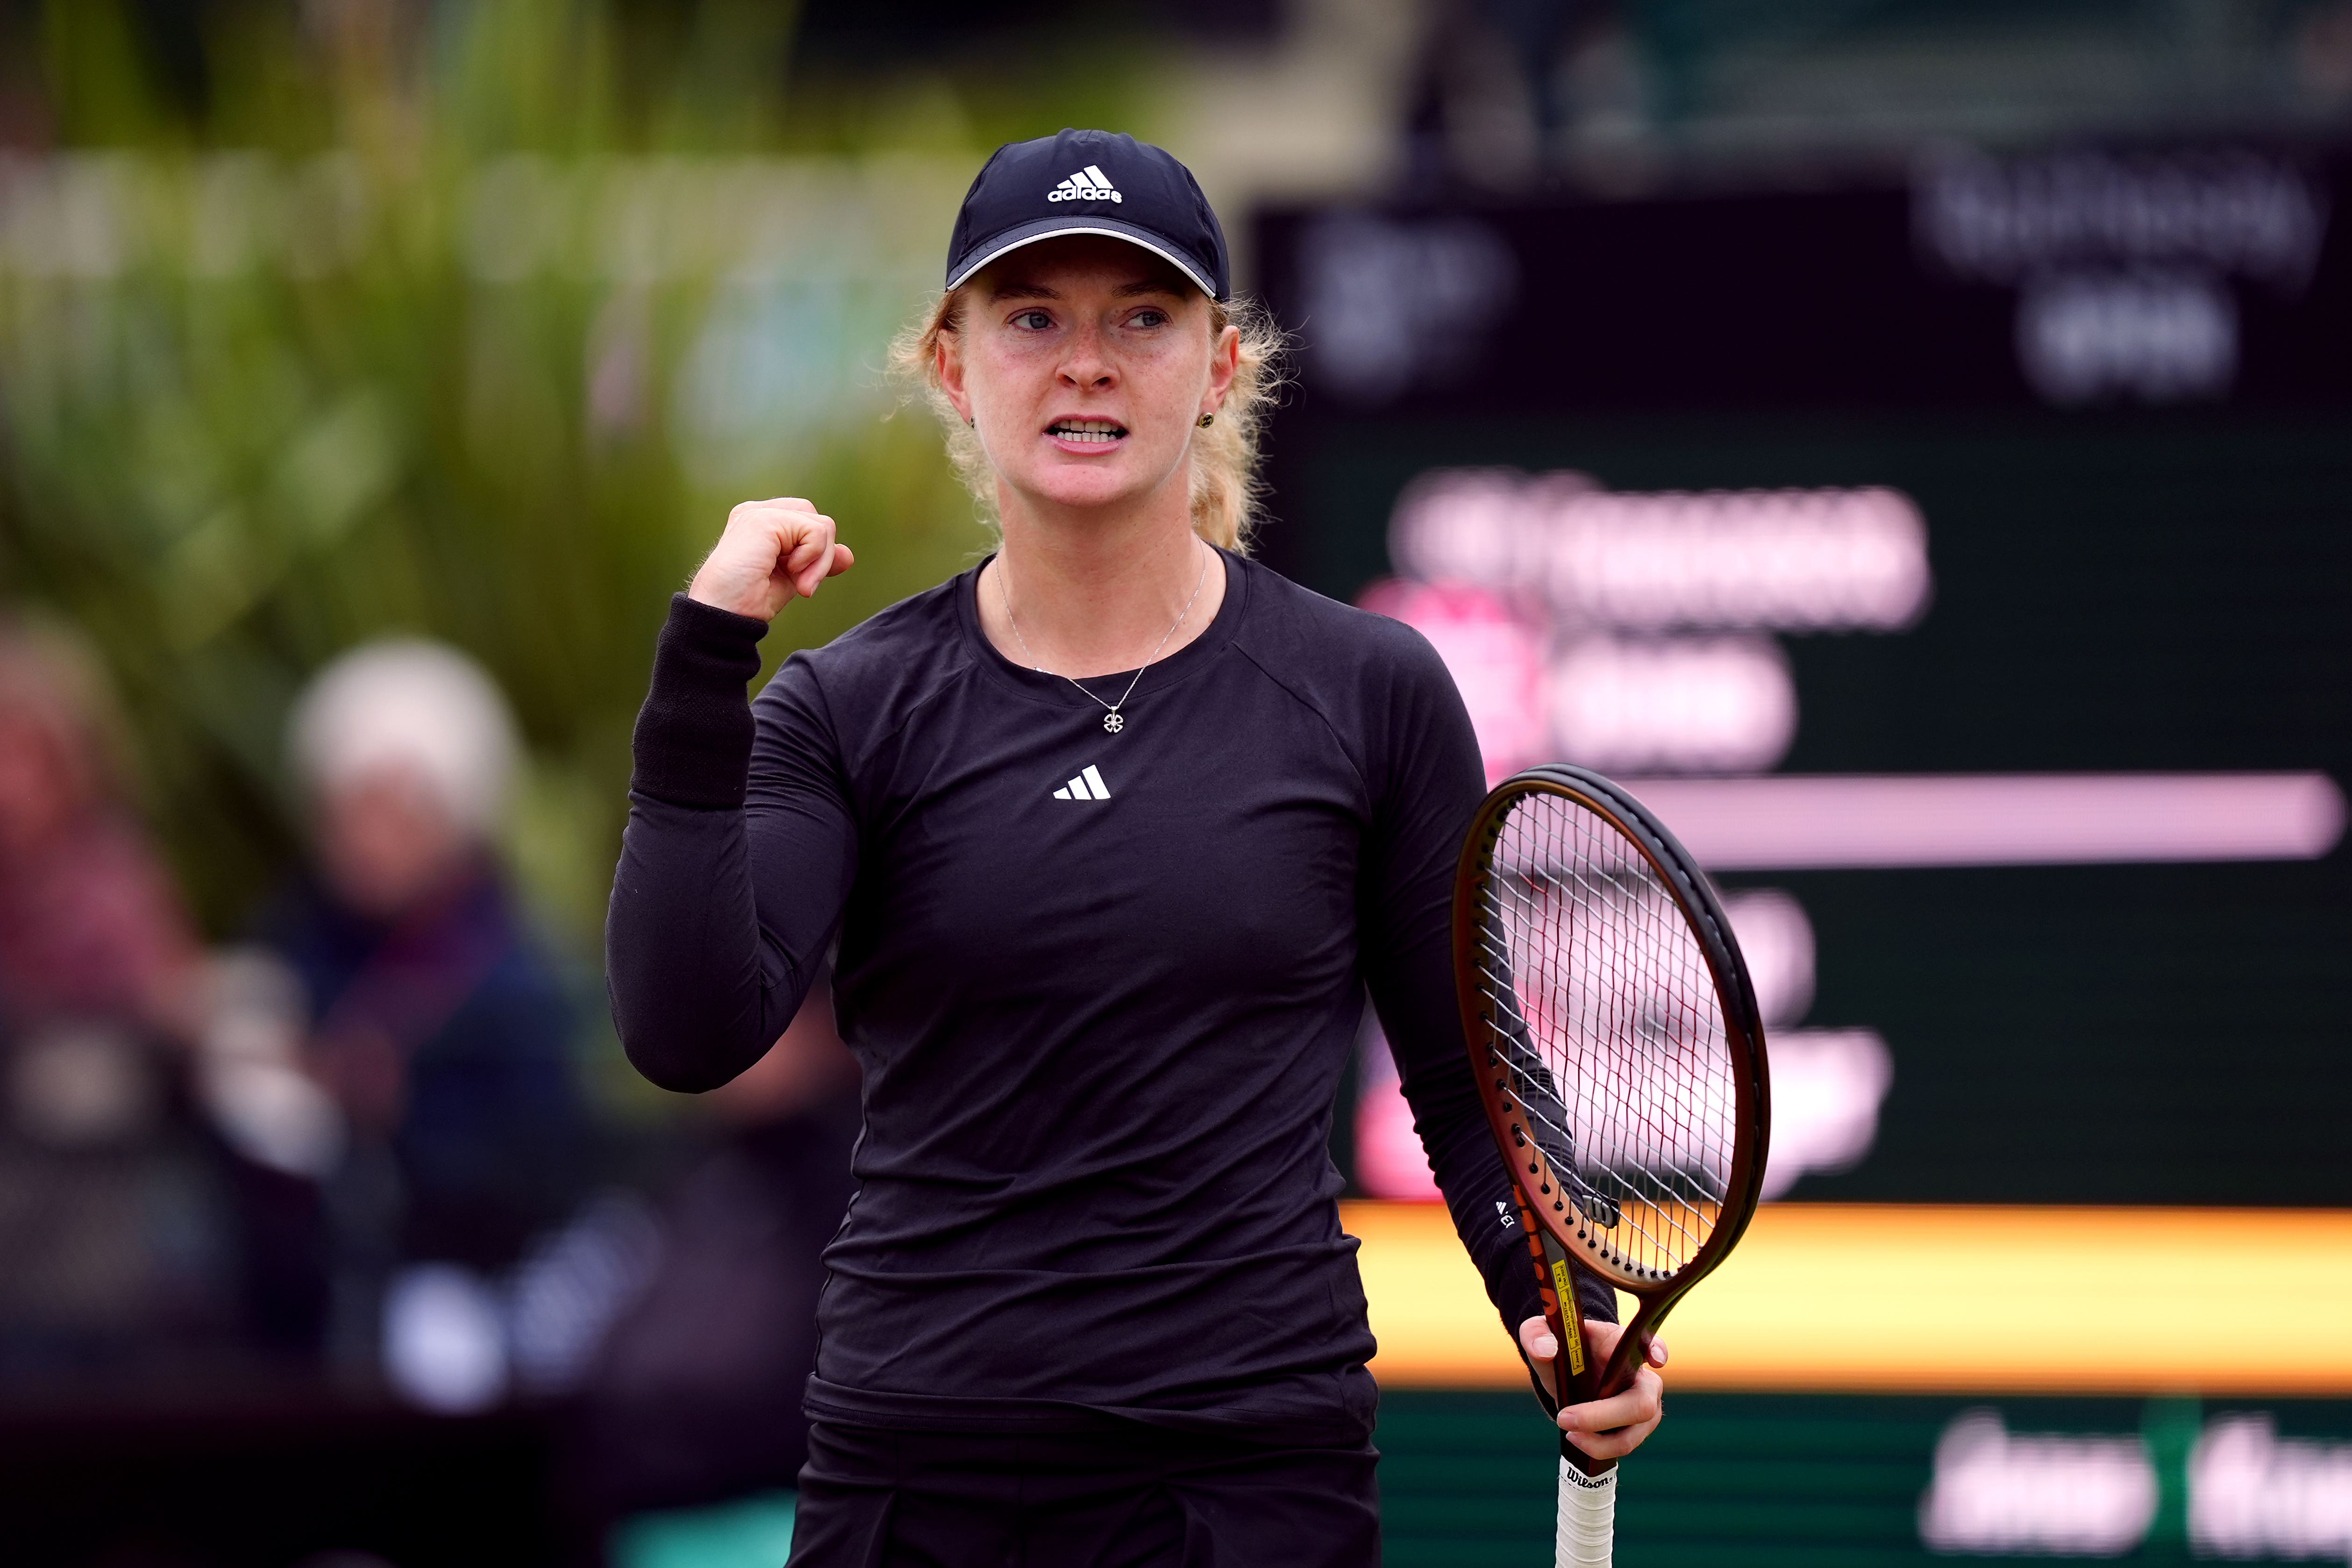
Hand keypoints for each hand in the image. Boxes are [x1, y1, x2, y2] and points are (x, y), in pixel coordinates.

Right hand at [689, 498, 854, 620]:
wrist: (724, 614)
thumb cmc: (749, 601)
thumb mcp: (793, 578)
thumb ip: (817, 561)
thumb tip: (847, 554)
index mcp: (761, 523)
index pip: (809, 523)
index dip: (817, 553)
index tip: (803, 583)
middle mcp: (758, 512)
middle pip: (818, 520)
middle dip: (822, 557)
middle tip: (804, 587)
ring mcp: (759, 513)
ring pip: (822, 526)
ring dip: (819, 562)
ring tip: (799, 584)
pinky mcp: (764, 520)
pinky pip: (816, 531)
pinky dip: (813, 558)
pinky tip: (790, 572)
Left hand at [1517, 1315, 1668, 1461]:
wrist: (1567, 1370)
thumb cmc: (1560, 1347)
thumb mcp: (1538, 1333)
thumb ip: (1536, 1334)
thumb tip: (1546, 1350)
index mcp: (1621, 1344)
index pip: (1648, 1344)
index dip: (1656, 1352)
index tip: (1654, 1360)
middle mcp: (1641, 1376)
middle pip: (1642, 1403)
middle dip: (1602, 1417)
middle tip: (1564, 1418)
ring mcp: (1644, 1404)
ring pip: (1633, 1433)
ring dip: (1599, 1441)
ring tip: (1568, 1432)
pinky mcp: (1634, 1427)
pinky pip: (1624, 1446)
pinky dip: (1598, 1448)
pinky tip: (1577, 1438)